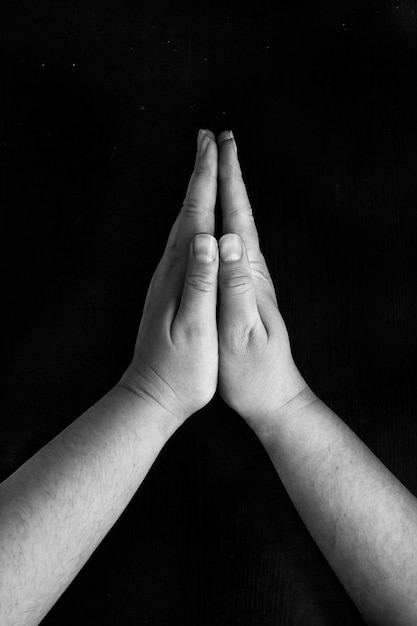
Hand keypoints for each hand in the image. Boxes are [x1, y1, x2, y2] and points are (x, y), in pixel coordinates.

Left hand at [118, 130, 218, 423]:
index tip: (215, 146)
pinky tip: (196, 222)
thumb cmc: (181, 368)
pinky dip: (191, 219)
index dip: (206, 179)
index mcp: (180, 273)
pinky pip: (182, 242)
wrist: (152, 394)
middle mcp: (169, 269)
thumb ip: (202, 282)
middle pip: (186, 211)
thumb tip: (208, 238)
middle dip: (198, 173)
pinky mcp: (169, 290)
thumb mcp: (196, 328)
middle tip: (208, 140)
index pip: (195, 216)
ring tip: (204, 170)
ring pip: (182, 224)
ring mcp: (167, 279)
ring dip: (194, 193)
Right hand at [216, 131, 315, 429]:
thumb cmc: (251, 369)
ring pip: (240, 224)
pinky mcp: (245, 288)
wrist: (270, 394)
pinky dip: (228, 218)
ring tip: (221, 166)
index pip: (237, 217)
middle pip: (241, 212)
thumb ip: (233, 286)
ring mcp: (250, 278)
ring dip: (231, 191)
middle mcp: (252, 270)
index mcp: (248, 275)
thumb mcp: (239, 331)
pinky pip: (235, 242)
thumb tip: (227, 240)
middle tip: (219, 139)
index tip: (218, 145)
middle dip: (230, 173)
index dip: (228, 180)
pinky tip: (223, 217)